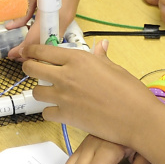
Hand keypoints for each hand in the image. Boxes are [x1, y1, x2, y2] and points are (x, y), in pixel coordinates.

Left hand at [6, 0, 86, 59]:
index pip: (37, 39)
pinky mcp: (69, 12)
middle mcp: (64, 18)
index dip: (24, 50)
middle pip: (47, 43)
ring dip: (39, 43)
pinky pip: (56, 28)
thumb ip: (25, 10)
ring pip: (53, 37)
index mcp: (55, 13)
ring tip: (24, 46)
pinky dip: (45, 34)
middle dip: (32, 51)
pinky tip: (34, 33)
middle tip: (17, 54)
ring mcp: (68, 16)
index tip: (13, 55)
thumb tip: (12, 26)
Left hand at [25, 40, 164, 148]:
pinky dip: (50, 111)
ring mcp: (64, 97)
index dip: (32, 50)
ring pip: (36, 92)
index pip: (43, 50)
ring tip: (50, 91)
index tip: (29, 51)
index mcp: (78, 59)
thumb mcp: (114, 68)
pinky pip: (46, 113)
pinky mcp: (66, 116)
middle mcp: (66, 76)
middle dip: (28, 67)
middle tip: (32, 69)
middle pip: (32, 69)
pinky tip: (60, 110)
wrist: (135, 118)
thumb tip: (101, 45)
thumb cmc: (129, 91)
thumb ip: (100, 57)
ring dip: (40, 90)